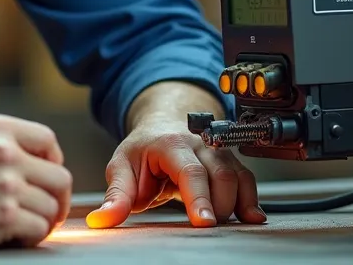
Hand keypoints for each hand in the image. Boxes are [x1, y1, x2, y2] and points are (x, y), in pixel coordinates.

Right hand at [0, 114, 71, 249]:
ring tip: (22, 226)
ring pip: (50, 207)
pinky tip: (13, 236)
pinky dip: (30, 237)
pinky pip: (38, 229)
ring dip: (40, 221)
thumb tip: (31, 166)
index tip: (47, 176)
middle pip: (59, 176)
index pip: (46, 139)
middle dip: (55, 198)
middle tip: (47, 211)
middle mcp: (4, 152)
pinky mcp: (5, 215)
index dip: (54, 161)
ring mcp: (6, 184)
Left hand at [85, 118, 264, 228]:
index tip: (204, 222)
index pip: (190, 171)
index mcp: (171, 143)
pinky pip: (247, 180)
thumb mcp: (121, 167)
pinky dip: (250, 200)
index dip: (199, 198)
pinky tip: (251, 217)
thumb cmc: (143, 149)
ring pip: (237, 177)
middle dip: (218, 206)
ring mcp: (218, 152)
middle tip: (207, 227)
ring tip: (226, 225)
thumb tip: (101, 221)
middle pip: (220, 176)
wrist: (163, 125)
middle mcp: (200, 144)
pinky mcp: (230, 163)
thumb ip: (116, 196)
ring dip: (235, 205)